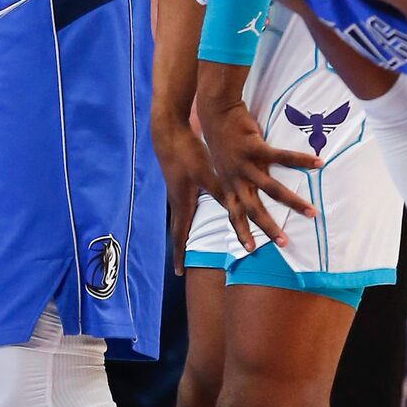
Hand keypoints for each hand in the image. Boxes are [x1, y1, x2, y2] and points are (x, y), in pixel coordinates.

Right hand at [152, 117, 221, 274]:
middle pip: (179, 231)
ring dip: (184, 234)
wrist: (169, 133)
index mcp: (182, 203)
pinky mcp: (180, 183)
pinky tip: (194, 214)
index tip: (178, 273)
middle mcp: (177, 202)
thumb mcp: (206, 174)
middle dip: (181, 249)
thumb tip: (237, 211)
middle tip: (181, 267)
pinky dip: (188, 217)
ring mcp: (177, 192)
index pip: (180, 236)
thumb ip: (222, 192)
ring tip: (187, 246)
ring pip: (182, 219)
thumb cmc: (186, 153)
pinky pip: (184, 206)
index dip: (179, 255)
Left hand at [197, 97, 319, 254]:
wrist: (214, 111)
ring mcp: (244, 164)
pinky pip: (281, 156)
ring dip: (292, 202)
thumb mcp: (224, 165)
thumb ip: (235, 179)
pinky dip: (300, 160)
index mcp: (228, 184)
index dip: (240, 231)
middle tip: (284, 244)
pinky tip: (318, 163)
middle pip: (252, 209)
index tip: (250, 249)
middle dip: (269, 228)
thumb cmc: (223, 138)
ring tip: (311, 212)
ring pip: (270, 189)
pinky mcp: (254, 146)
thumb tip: (248, 188)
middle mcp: (235, 178)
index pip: (233, 213)